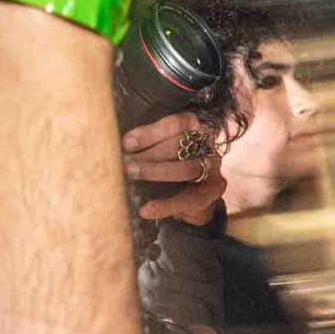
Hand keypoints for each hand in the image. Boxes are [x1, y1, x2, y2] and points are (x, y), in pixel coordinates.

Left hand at [121, 110, 225, 225]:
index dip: (152, 132)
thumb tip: (120, 149)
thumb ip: (145, 147)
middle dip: (151, 154)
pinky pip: (190, 198)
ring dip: (158, 172)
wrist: (190, 198)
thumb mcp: (158, 152)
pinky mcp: (214, 189)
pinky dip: (167, 205)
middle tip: (126, 164)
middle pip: (182, 145)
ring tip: (134, 176)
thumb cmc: (169, 167)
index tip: (128, 144)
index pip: (178, 123)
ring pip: (188, 168)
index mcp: (194, 129)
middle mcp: (207, 145)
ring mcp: (213, 167)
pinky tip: (147, 210)